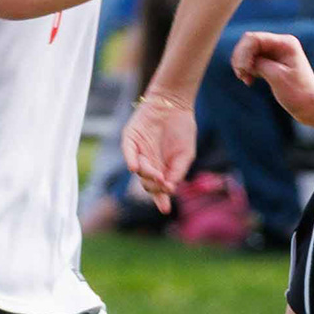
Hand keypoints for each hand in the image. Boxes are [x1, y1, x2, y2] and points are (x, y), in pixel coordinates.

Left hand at [120, 91, 196, 212]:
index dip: (161, 199)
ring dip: (148, 175)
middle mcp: (148, 162)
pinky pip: (128, 151)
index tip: (165, 209)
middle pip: (147, 183)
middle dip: (155, 186)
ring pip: (139, 170)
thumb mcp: (186, 155)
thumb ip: (177, 171)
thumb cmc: (182, 129)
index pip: (158, 188)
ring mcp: (138, 151)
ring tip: (157, 174)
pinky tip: (136, 168)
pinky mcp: (130, 138)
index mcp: (162, 168)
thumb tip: (170, 188)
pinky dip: (131, 160)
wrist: (175, 104)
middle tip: (164, 183)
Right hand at [231, 30, 313, 124]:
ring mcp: (275, 52)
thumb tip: (243, 57)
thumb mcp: (276, 77)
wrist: (310, 105)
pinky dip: (247, 70)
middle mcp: (280, 43)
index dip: (243, 53)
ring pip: (248, 51)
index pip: (254, 39)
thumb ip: (259, 63)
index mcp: (285, 43)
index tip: (244, 71)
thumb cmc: (297, 93)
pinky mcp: (271, 62)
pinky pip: (251, 60)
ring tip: (246, 80)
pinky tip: (249, 81)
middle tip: (241, 76)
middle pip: (249, 42)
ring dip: (242, 65)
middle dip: (241, 58)